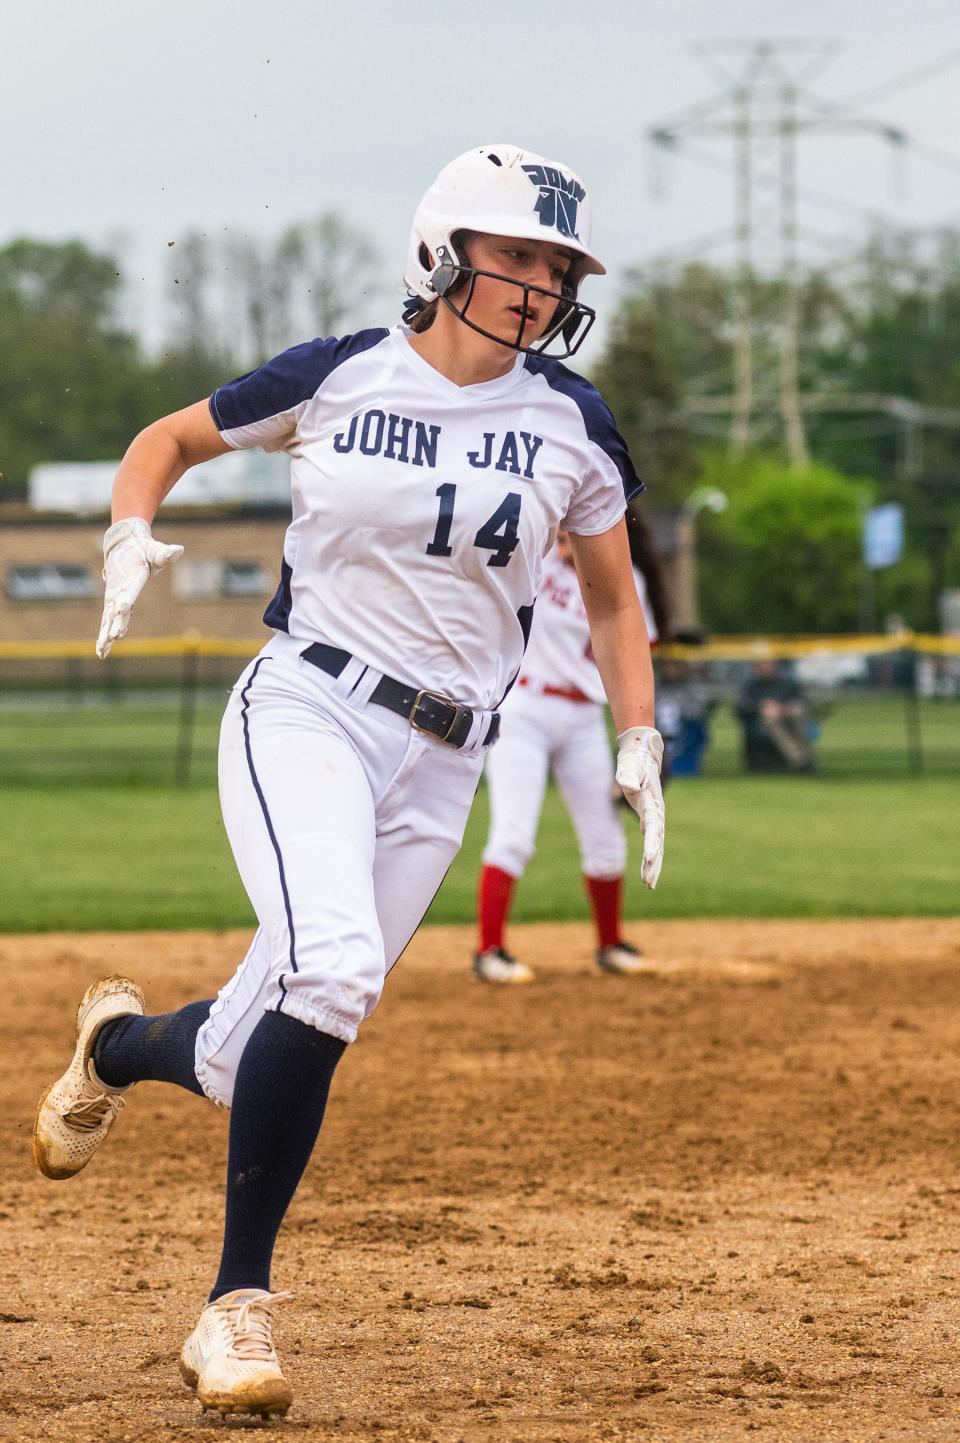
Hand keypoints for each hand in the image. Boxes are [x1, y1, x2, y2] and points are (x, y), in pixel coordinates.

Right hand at [96, 518, 183, 658]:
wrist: (122, 546)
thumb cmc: (143, 550)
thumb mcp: (155, 551)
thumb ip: (165, 554)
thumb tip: (179, 550)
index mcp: (132, 577)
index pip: (130, 589)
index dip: (126, 598)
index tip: (122, 607)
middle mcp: (119, 589)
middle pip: (117, 608)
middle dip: (116, 623)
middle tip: (113, 636)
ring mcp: (113, 598)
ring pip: (108, 619)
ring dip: (105, 635)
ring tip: (102, 651)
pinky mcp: (111, 604)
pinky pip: (107, 621)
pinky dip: (104, 635)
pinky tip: (102, 650)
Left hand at [615, 726, 664, 889]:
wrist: (643, 753)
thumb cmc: (634, 760)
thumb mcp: (629, 766)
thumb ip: (627, 776)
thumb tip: (628, 787)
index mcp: (653, 802)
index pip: (653, 827)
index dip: (652, 844)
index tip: (649, 860)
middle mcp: (657, 812)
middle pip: (657, 843)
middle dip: (654, 864)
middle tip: (649, 884)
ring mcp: (655, 815)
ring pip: (656, 845)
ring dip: (653, 864)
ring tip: (649, 884)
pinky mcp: (650, 816)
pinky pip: (652, 840)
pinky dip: (650, 854)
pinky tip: (648, 866)